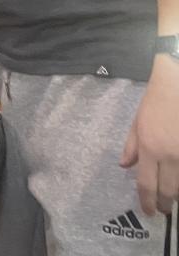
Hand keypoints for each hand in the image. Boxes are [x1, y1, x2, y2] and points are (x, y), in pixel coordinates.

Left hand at [121, 54, 178, 215]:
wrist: (177, 87)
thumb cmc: (156, 103)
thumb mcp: (137, 122)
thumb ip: (132, 147)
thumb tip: (125, 166)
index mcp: (150, 148)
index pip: (146, 184)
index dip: (147, 201)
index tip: (148, 211)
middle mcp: (170, 155)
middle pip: (167, 191)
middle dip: (164, 205)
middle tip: (162, 210)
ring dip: (177, 195)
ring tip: (172, 199)